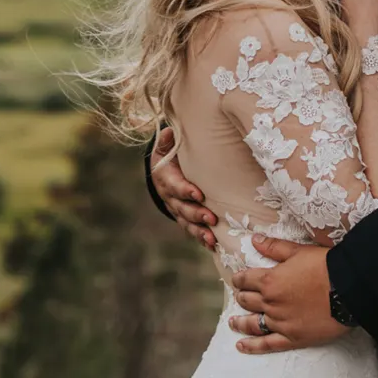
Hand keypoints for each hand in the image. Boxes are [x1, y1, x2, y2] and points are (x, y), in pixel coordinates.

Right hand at [150, 126, 217, 252]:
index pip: (175, 186)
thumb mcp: (166, 146)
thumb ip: (167, 141)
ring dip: (199, 231)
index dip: (185, 191)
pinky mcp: (186, 218)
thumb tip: (169, 132)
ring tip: (211, 238)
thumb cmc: (171, 155)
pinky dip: (201, 238)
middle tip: (211, 217)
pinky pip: (192, 230)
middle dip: (196, 214)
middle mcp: (170, 197)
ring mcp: (178, 210)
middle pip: (182, 208)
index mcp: (166, 178)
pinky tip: (212, 245)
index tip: (198, 194)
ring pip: (187, 223)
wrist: (164, 172)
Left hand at [228, 236, 349, 353]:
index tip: (238, 280)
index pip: (246, 280)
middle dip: (242, 297)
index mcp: (270, 280)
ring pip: (253, 324)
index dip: (240, 279)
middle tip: (241, 297)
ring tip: (233, 323)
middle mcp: (271, 302)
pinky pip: (267, 344)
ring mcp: (280, 322)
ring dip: (240, 322)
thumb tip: (254, 240)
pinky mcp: (292, 337)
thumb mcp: (299, 251)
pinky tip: (241, 346)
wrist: (349, 288)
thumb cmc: (326, 266)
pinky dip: (252, 346)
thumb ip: (274, 247)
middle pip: (247, 301)